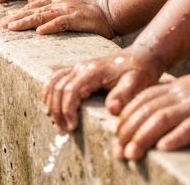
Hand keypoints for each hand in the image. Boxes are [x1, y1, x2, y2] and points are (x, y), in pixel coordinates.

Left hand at [0, 0, 114, 37]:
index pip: (36, 5)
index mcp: (60, 1)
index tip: (7, 19)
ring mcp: (68, 10)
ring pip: (43, 15)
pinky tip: (39, 32)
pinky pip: (61, 23)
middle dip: (17, 17)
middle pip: (35, 10)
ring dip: (26, 22)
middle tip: (2, 25)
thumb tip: (45, 23)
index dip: (20, 11)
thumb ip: (59, 13)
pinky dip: (50, 26)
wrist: (112, 11)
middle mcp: (61, 4)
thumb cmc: (93, 13)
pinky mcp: (77, 19)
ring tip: (12, 28)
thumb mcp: (73, 8)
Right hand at [43, 46, 164, 132]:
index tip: (72, 128)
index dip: (67, 110)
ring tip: (57, 123)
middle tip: (64, 131)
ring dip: (51, 103)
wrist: (140, 57)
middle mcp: (82, 67)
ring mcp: (79, 67)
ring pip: (54, 82)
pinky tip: (50, 106)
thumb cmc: (139, 71)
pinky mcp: (78, 70)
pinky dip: (49, 91)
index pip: (71, 90)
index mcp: (94, 71)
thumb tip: (112, 108)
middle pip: (59, 87)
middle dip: (57, 111)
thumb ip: (124, 95)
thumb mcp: (136, 83)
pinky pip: (56, 77)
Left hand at [113, 70, 189, 160]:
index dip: (127, 116)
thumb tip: (156, 114)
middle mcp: (183, 94)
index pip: (144, 99)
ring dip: (143, 137)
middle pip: (148, 110)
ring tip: (131, 155)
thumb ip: (177, 98)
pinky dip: (175, 138)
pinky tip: (162, 149)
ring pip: (163, 119)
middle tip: (117, 151)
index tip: (115, 135)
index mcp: (178, 87)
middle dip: (129, 131)